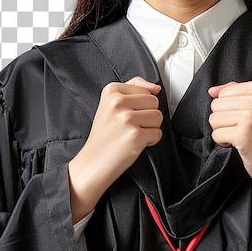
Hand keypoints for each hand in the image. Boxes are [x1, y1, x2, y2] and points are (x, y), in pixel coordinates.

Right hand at [68, 76, 162, 222]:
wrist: (93, 162)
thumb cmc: (104, 134)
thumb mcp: (112, 104)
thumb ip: (134, 88)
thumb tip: (156, 88)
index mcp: (111, 91)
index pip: (145, 89)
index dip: (140, 105)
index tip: (126, 114)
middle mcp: (117, 103)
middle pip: (153, 102)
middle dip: (147, 115)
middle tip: (130, 125)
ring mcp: (126, 119)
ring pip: (158, 116)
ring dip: (150, 128)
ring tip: (132, 133)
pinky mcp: (135, 135)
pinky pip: (158, 133)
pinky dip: (150, 141)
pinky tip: (134, 143)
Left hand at [208, 81, 251, 214]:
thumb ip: (234, 92)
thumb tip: (212, 91)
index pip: (223, 93)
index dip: (228, 108)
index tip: (244, 118)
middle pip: (216, 105)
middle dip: (223, 120)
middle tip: (241, 128)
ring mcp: (250, 117)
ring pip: (214, 118)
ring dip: (222, 131)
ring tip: (240, 135)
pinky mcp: (243, 134)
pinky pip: (216, 134)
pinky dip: (223, 142)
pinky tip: (238, 144)